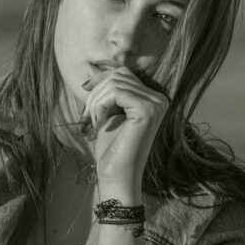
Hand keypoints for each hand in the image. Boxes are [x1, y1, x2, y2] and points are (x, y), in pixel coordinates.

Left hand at [80, 66, 168, 186]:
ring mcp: (156, 104)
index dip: (100, 80)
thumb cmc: (111, 148)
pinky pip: (116, 92)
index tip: (85, 93)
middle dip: (96, 93)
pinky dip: (100, 107)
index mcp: (153, 98)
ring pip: (114, 83)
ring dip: (95, 103)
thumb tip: (95, 67)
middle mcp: (159, 99)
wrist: (116, 176)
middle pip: (118, 75)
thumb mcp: (109, 112)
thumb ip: (109, 90)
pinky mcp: (147, 110)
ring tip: (92, 124)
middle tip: (86, 117)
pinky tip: (98, 125)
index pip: (123, 73)